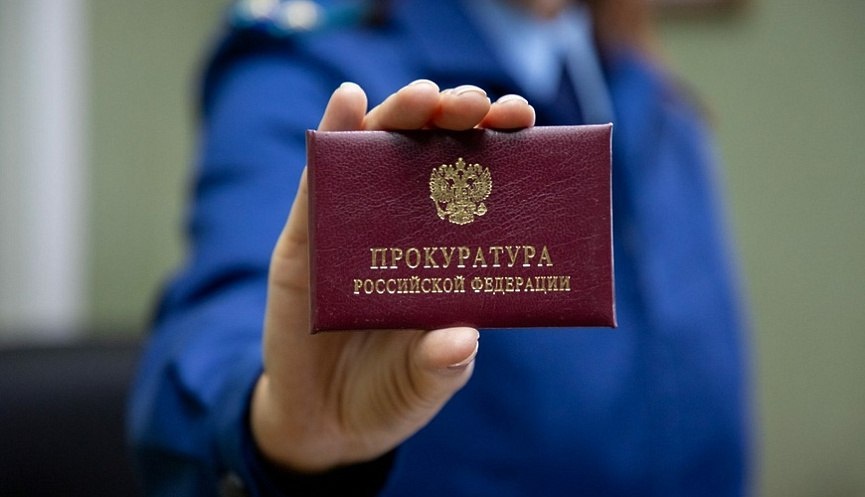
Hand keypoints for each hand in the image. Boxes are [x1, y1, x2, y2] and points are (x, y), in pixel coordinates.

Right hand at [251, 80, 534, 472]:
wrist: (324, 421)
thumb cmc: (389, 394)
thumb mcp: (425, 386)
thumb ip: (441, 366)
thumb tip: (462, 340)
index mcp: (447, 250)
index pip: (479, 181)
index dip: (501, 144)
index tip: (522, 119)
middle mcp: (404, 225)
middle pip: (430, 152)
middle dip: (453, 118)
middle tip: (473, 105)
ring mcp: (353, 226)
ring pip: (376, 152)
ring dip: (399, 115)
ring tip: (423, 99)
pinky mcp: (304, 238)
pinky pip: (318, 182)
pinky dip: (333, 137)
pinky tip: (348, 103)